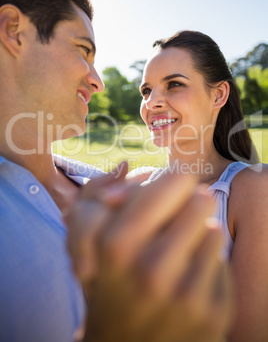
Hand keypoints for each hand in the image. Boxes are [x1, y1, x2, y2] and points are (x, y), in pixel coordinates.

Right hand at [67, 168, 232, 341]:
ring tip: (176, 255)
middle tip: (173, 222)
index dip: (171, 182)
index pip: (176, 179)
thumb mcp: (86, 239)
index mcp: (117, 243)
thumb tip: (125, 167)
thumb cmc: (107, 283)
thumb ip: (97, 193)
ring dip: (196, 237)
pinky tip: (186, 282)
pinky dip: (206, 266)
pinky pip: (222, 263)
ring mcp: (186, 294)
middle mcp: (153, 269)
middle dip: (186, 206)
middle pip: (200, 200)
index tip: (167, 191)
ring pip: (213, 229)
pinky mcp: (213, 314)